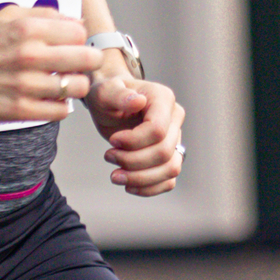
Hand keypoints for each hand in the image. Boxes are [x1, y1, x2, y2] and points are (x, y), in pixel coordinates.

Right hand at [0, 4, 97, 126]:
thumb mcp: (9, 15)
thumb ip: (46, 14)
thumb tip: (79, 21)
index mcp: (29, 29)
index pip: (80, 32)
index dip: (79, 38)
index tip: (71, 44)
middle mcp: (30, 55)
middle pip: (88, 59)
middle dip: (86, 61)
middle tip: (77, 64)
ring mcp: (26, 85)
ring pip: (78, 87)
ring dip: (73, 85)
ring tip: (61, 81)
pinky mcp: (22, 110)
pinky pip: (62, 111)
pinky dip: (60, 105)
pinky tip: (48, 97)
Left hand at [86, 70, 185, 195]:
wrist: (110, 104)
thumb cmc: (108, 95)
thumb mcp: (105, 91)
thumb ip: (119, 95)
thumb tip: (138, 101)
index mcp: (163, 98)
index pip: (157, 130)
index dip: (133, 142)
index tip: (112, 141)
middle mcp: (174, 118)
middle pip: (163, 152)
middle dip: (132, 161)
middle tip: (108, 156)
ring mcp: (175, 138)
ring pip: (171, 169)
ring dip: (141, 178)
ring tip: (116, 176)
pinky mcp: (170, 156)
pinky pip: (169, 180)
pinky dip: (149, 188)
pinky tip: (128, 185)